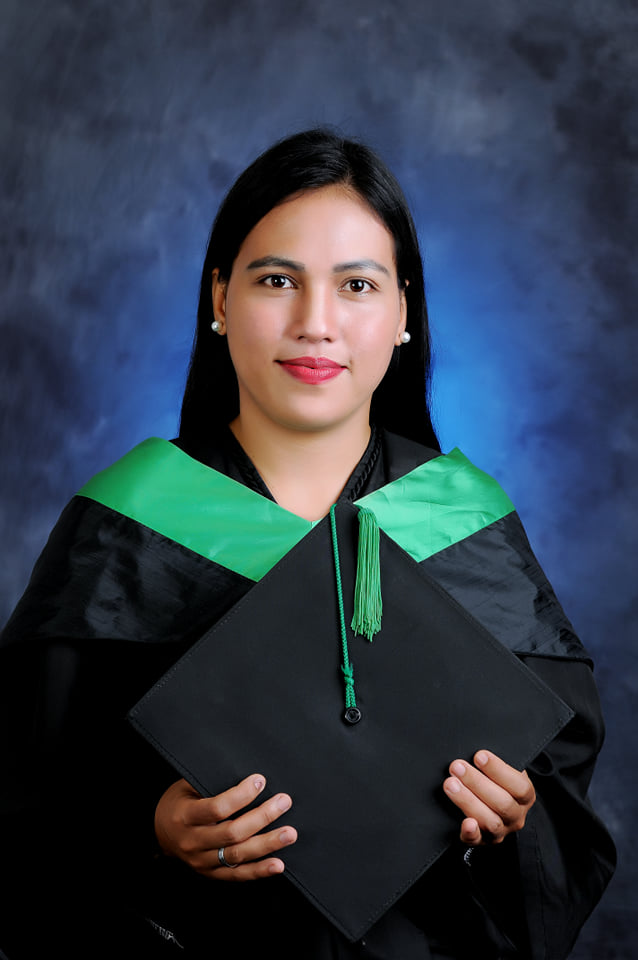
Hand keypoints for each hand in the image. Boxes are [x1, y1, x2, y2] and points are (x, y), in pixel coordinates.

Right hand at [154, 774, 296, 879]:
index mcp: (185, 816)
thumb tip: (245, 773)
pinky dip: (259, 871)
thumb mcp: (187, 786)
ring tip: (289, 833)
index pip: (217, 808)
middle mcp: (192, 842)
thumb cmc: (179, 801)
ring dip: (267, 844)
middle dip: (262, 817)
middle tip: (284, 802)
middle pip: (232, 833)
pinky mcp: (211, 873)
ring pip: (238, 855)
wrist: (160, 832)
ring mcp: (201, 861)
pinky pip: (237, 875)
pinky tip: (278, 864)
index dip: (241, 795)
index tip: (260, 781)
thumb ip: (211, 782)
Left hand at [443, 750, 535, 845]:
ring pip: (490, 821)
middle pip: (502, 803)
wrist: (495, 805)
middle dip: (476, 782)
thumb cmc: (497, 780)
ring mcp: (500, 831)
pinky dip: (471, 833)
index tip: (479, 756)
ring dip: (468, 801)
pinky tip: (465, 822)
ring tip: (450, 784)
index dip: (498, 770)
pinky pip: (477, 842)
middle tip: (457, 766)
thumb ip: (496, 763)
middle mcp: (516, 816)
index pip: (519, 786)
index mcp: (525, 796)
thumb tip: (480, 752)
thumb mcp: (505, 770)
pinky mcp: (482, 841)